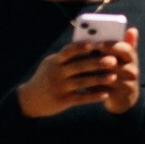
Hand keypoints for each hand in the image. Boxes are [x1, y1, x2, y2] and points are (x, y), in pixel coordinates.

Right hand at [20, 26, 139, 119]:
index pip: (68, 51)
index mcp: (54, 61)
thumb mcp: (52, 64)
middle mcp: (56, 73)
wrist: (30, 100)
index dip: (80, 47)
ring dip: (99, 79)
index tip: (95, 43)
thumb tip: (89, 43)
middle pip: (79, 66)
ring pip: (82, 82)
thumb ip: (67, 57)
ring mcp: (59, 87)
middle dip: (97, 63)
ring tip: (114, 77)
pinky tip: (106, 94)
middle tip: (113, 61)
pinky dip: (93, 96)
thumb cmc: (47, 77)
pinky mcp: (62, 100)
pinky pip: (80, 98)